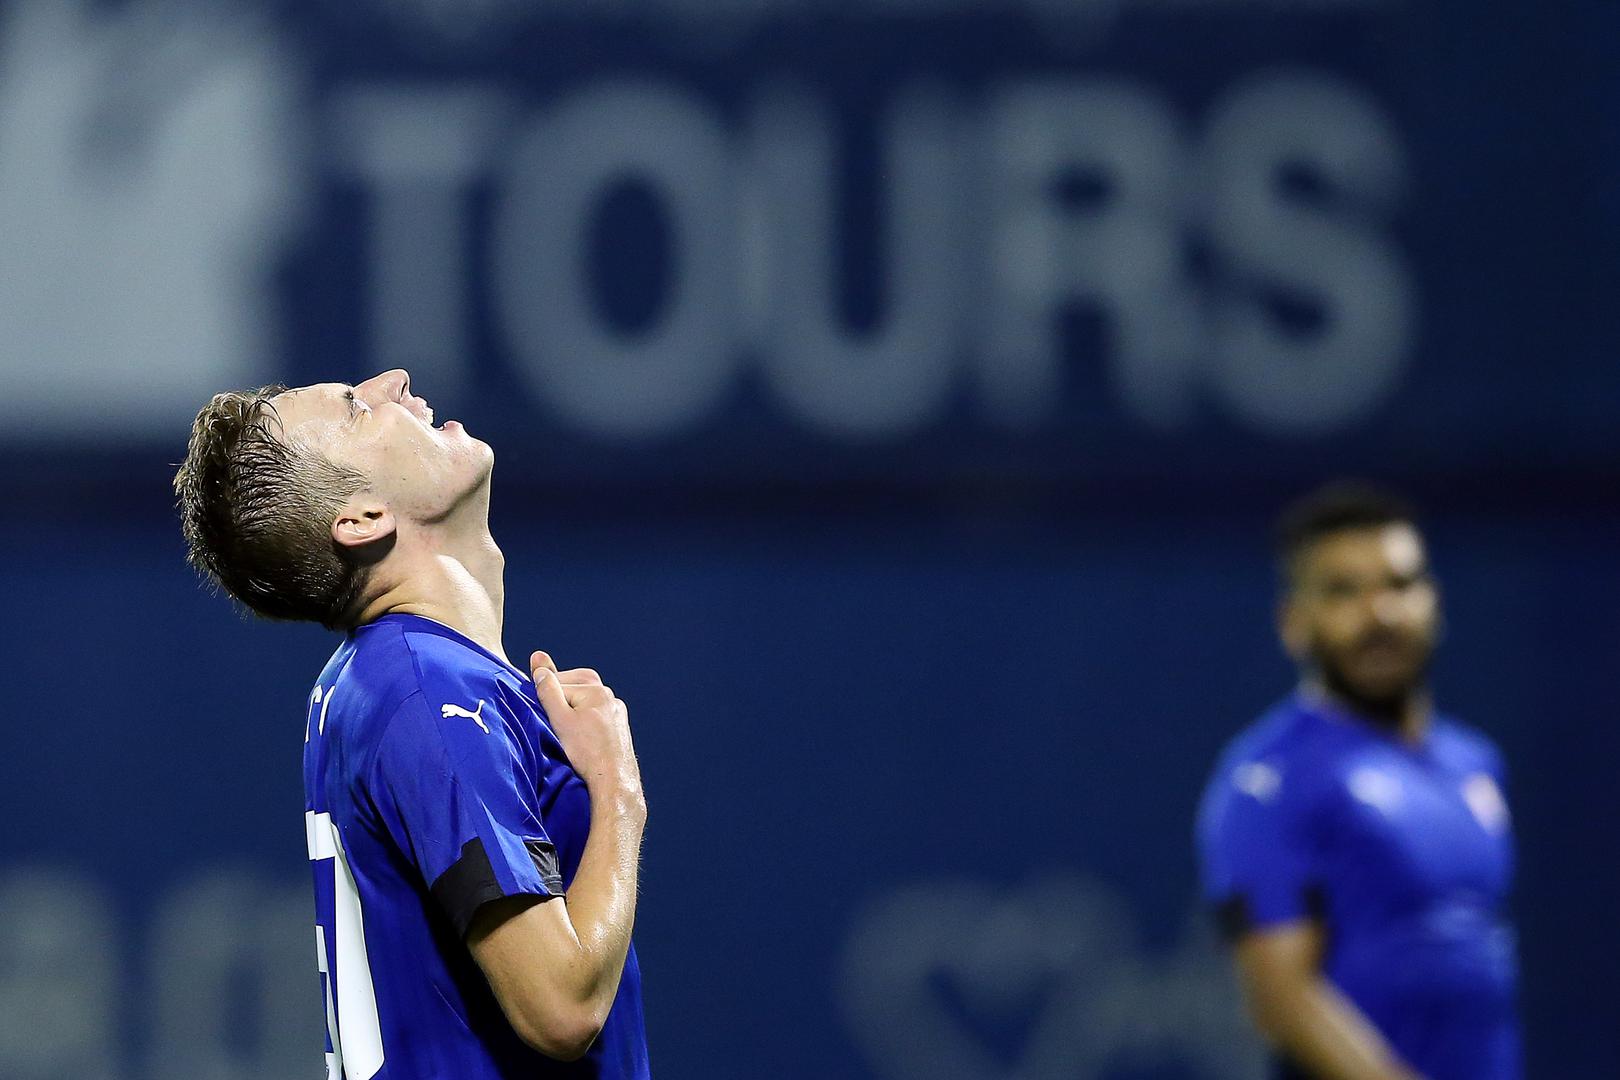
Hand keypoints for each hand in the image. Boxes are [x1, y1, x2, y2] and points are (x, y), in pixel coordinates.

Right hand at [529, 652, 644, 814]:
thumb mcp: (560, 720)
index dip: (544, 696)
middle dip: (560, 695)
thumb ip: (548, 691)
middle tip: (549, 715)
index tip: (538, 710)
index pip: (559, 682)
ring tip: (563, 727)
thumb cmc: (587, 752)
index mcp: (595, 690)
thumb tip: (539, 666)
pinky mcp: (618, 727)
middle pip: (575, 685)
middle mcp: (609, 697)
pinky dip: (585, 719)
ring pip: (586, 701)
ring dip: (572, 707)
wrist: (613, 780)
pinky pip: (597, 715)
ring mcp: (616, 712)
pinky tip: (579, 735)